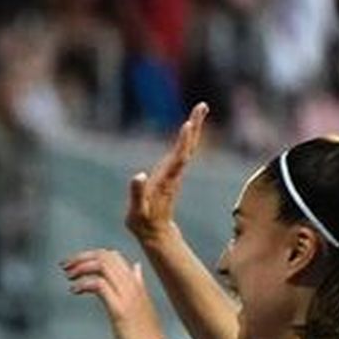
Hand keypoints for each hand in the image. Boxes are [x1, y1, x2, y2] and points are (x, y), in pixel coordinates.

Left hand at [62, 249, 166, 338]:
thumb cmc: (145, 337)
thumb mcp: (141, 305)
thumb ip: (137, 285)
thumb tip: (135, 268)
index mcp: (136, 284)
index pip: (114, 256)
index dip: (92, 256)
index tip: (76, 264)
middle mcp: (133, 286)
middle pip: (106, 257)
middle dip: (82, 257)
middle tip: (65, 267)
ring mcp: (128, 296)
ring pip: (103, 266)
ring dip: (81, 267)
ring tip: (68, 276)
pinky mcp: (120, 309)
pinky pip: (99, 285)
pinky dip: (83, 284)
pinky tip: (74, 291)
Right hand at [126, 103, 206, 246]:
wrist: (157, 231)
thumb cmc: (144, 222)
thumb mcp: (137, 212)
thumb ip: (137, 194)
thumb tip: (138, 175)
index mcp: (167, 180)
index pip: (178, 158)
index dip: (182, 142)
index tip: (188, 124)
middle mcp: (174, 173)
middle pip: (187, 147)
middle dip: (194, 127)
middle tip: (202, 106)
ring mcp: (174, 171)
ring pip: (187, 146)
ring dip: (193, 127)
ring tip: (199, 109)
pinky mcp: (171, 171)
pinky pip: (182, 149)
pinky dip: (187, 136)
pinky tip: (189, 125)